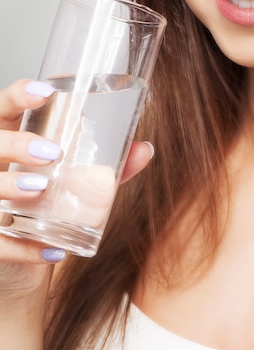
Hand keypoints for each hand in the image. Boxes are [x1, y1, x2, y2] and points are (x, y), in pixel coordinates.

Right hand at [0, 80, 153, 300]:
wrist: (26, 257)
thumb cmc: (48, 204)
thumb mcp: (75, 179)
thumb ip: (106, 164)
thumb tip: (144, 149)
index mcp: (10, 140)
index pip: (4, 109)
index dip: (19, 96)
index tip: (46, 92)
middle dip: (17, 144)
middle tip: (52, 152)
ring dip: (11, 184)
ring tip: (41, 187)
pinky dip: (23, 247)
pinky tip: (52, 251)